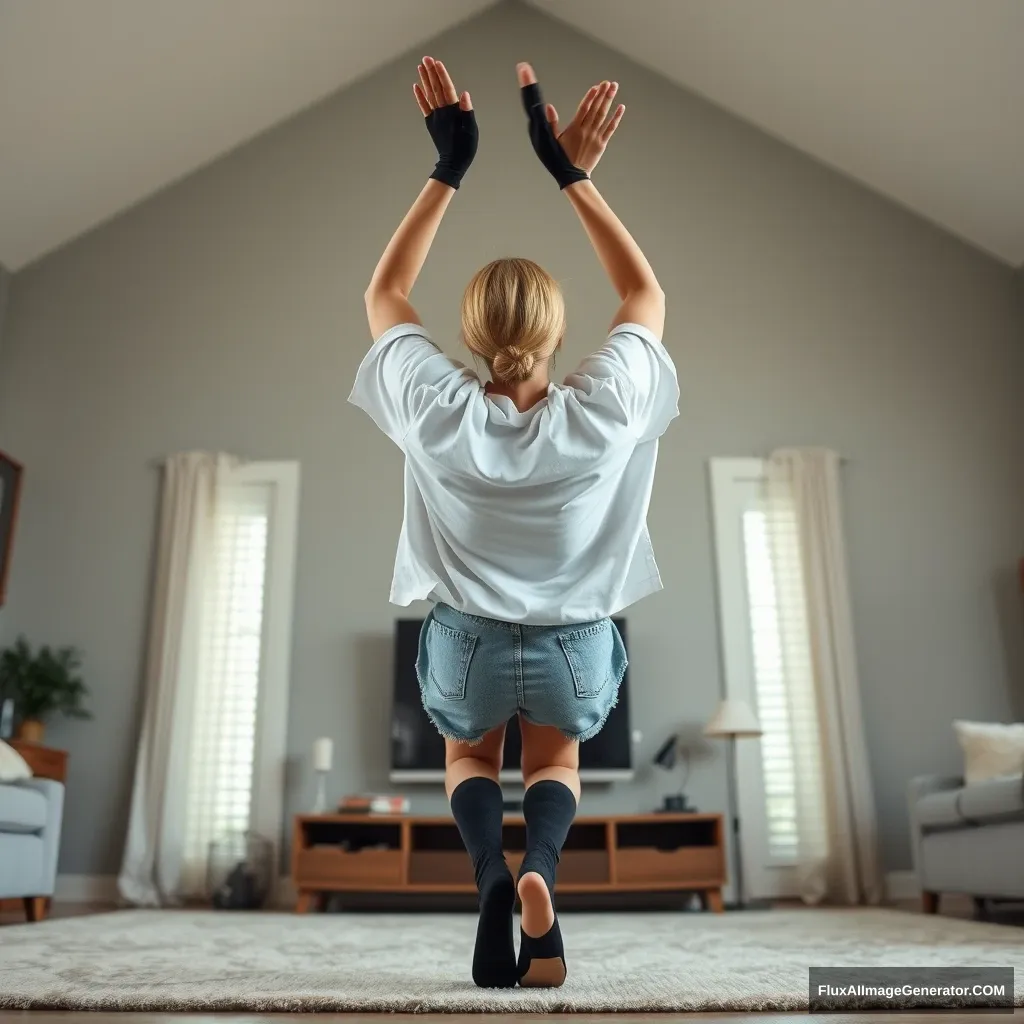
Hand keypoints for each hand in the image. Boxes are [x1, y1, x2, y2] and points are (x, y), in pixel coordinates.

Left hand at [414, 56, 477, 189]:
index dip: (442, 75)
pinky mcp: (431, 123)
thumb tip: (465, 94)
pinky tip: (416, 86)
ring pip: (429, 94)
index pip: (447, 89)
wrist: (453, 163)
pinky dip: (420, 96)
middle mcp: (442, 112)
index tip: (436, 62)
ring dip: (425, 80)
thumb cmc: (465, 147)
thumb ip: (467, 112)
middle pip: (436, 88)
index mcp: (452, 112)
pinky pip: (424, 107)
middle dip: (431, 72)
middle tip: (426, 58)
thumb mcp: (471, 130)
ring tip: (421, 66)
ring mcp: (435, 117)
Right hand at [517, 63, 623, 181]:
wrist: (572, 177)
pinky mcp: (602, 144)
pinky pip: (610, 129)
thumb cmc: (560, 159)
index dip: (590, 97)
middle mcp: (586, 131)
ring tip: (614, 87)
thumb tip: (548, 107)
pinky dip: (616, 118)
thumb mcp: (552, 141)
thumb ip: (551, 123)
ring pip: (603, 116)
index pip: (584, 109)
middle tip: (608, 82)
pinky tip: (621, 107)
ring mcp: (595, 137)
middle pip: (596, 109)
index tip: (596, 86)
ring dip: (609, 101)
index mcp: (574, 129)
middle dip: (602, 94)